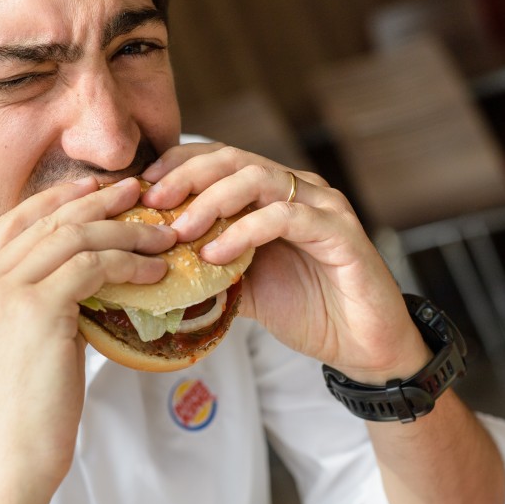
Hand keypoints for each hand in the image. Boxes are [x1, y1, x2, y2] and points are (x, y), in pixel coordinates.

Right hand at [0, 176, 175, 495]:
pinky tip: (155, 271)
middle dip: (97, 201)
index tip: (93, 189)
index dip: (55, 199)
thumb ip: (41, 310)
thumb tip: (89, 287)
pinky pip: (92, 266)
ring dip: (124, 231)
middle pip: (46, 220)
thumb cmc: (20, 421)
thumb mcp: (20, 350)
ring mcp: (2, 293)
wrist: (5, 466)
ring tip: (162, 234)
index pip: (13, 223)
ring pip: (73, 237)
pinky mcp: (35, 310)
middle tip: (138, 191)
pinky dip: (129, 263)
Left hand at [140, 144, 426, 383]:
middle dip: (186, 176)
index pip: (219, 159)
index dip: (177, 166)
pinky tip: (216, 255)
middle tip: (152, 201)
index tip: (140, 188)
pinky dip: (245, 231)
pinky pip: (286, 217)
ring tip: (180, 231)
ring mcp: (321, 206)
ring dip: (211, 201)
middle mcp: (297, 189)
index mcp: (273, 195)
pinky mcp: (339, 231)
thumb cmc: (308, 310)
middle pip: (233, 158)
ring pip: (257, 178)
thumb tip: (149, 270)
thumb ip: (206, 270)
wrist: (364, 346)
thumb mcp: (243, 287)